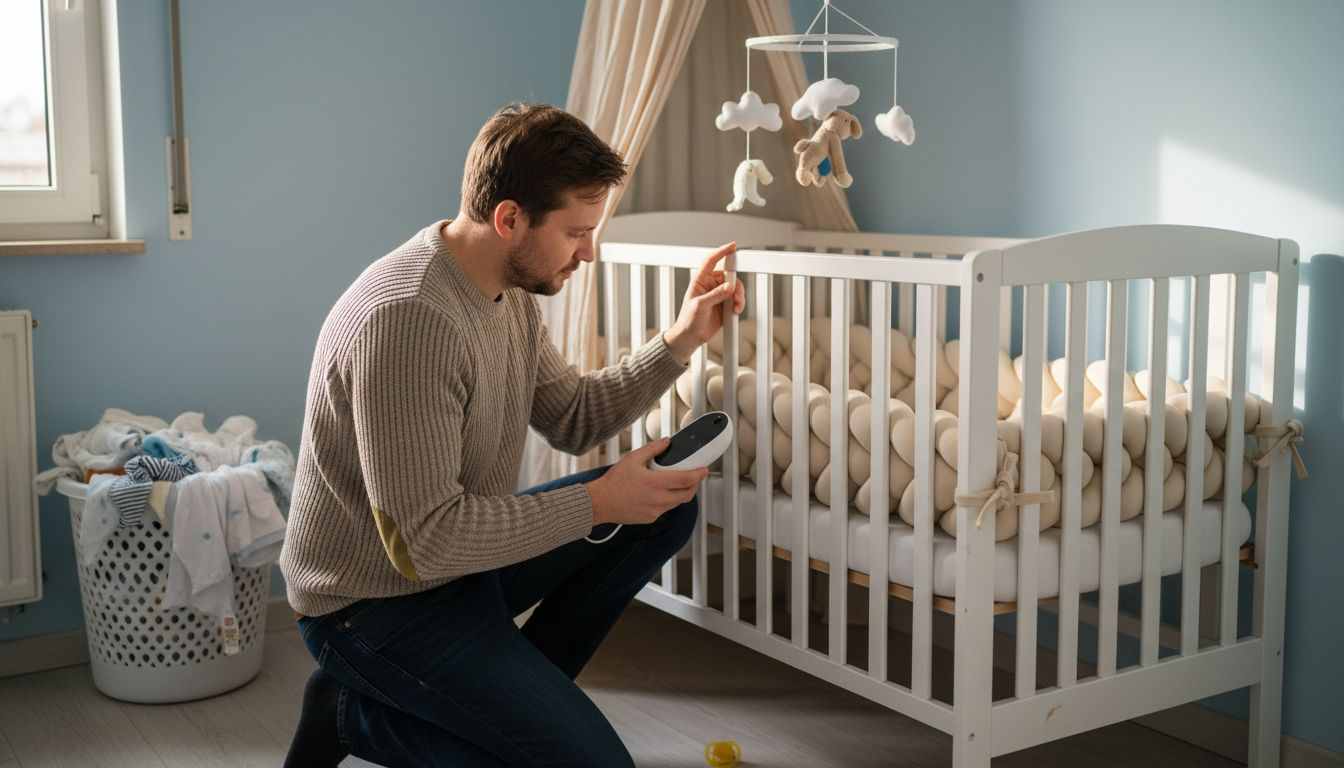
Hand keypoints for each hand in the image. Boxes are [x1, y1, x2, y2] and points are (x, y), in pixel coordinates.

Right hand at [584, 438, 707, 525]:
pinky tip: (661, 492)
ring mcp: (655, 511)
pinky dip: (668, 500)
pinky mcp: (650, 518)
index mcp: (655, 483)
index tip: (704, 470)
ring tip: (677, 483)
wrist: (600, 503)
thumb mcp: (632, 459)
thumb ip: (652, 449)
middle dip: (695, 485)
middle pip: (687, 495)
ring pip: (677, 503)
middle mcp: (658, 499)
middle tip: (695, 477)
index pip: (686, 480)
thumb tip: (666, 442)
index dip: (699, 475)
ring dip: (682, 493)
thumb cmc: (614, 481)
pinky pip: (666, 509)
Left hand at [663, 243, 745, 363]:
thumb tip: (730, 286)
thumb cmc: (689, 320)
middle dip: (736, 285)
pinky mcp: (725, 304)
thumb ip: (715, 295)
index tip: (733, 246)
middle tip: (737, 297)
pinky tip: (735, 312)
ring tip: (736, 308)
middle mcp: (711, 285)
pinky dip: (739, 304)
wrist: (691, 337)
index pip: (711, 261)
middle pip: (729, 276)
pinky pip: (737, 299)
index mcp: (700, 280)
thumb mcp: (700, 306)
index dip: (721, 252)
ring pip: (736, 288)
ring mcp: (719, 294)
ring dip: (739, 297)